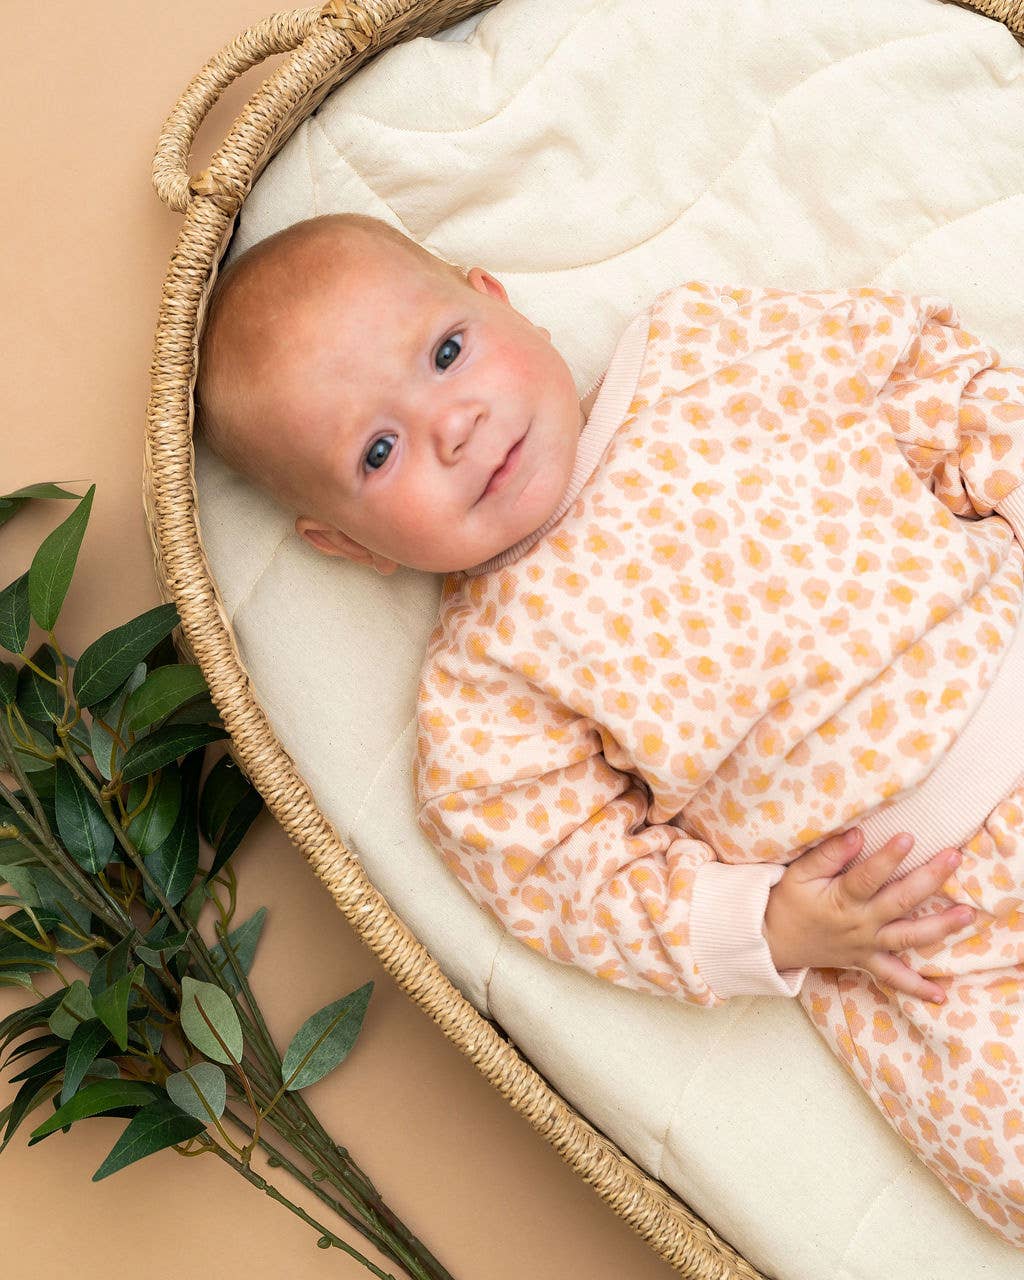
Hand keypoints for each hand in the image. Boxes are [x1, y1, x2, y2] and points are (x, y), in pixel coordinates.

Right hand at [762, 827, 975, 1002]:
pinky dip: (916, 987)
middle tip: (954, 857)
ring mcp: (866, 946)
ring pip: (908, 938)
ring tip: (967, 914)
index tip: (908, 837)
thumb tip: (857, 834)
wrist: (772, 941)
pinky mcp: (866, 961)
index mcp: (841, 900)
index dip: (888, 858)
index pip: (867, 877)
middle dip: (929, 879)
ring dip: (940, 927)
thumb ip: (827, 855)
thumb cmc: (787, 901)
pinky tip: (941, 994)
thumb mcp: (798, 874)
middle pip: (899, 902)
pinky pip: (893, 978)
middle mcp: (859, 924)